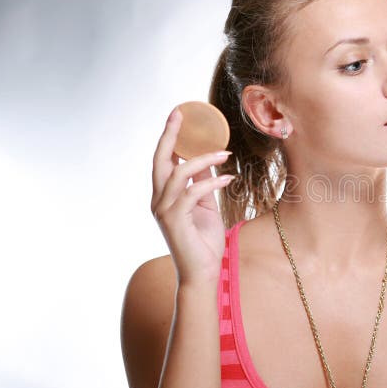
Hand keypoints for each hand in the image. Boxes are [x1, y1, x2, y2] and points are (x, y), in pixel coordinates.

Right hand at [150, 106, 235, 286]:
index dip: (168, 137)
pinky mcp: (174, 221)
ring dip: (203, 159)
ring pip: (178, 173)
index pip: (163, 160)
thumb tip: (209, 161)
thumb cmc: (203, 241)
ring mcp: (164, 210)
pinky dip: (211, 182)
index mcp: (164, 195)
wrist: (202, 273)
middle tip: (181, 114)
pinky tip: (227, 178)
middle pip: (160, 160)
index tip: (178, 115)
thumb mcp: (206, 206)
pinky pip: (193, 193)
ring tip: (225, 153)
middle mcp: (158, 200)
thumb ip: (202, 184)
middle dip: (170, 135)